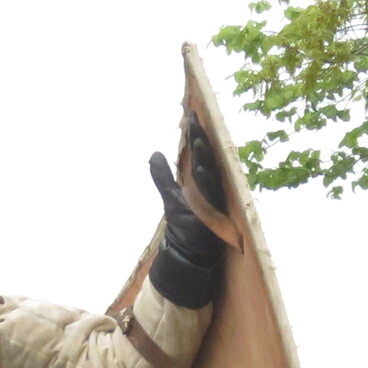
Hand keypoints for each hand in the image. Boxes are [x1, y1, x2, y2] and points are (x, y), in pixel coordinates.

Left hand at [147, 131, 228, 307]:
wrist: (188, 252)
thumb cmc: (184, 223)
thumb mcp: (169, 195)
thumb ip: (162, 176)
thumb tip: (154, 154)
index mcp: (202, 181)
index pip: (200, 152)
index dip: (196, 134)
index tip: (190, 115)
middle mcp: (211, 187)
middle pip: (208, 158)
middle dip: (202, 139)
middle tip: (195, 120)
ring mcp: (213, 200)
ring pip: (211, 174)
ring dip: (205, 158)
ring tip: (198, 140)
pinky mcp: (212, 214)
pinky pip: (211, 196)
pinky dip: (206, 183)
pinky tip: (200, 169)